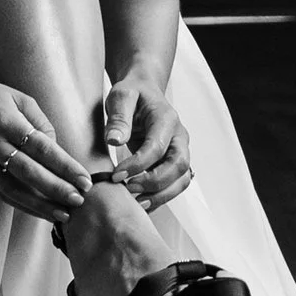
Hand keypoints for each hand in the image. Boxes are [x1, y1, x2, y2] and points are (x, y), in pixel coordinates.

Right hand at [0, 77, 93, 220]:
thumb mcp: (17, 97)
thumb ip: (40, 122)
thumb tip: (56, 148)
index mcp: (7, 121)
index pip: (43, 149)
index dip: (65, 167)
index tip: (85, 181)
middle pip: (30, 173)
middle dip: (57, 189)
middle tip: (80, 201)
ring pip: (14, 190)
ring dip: (40, 205)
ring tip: (63, 215)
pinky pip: (1, 193)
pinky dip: (21, 205)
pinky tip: (40, 212)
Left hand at [100, 66, 193, 207]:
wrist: (144, 92)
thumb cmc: (132, 94)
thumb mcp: (121, 96)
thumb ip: (119, 117)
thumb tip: (114, 140)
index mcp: (166, 119)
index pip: (157, 147)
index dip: (138, 164)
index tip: (116, 175)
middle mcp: (179, 136)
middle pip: (178, 166)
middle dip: (154, 183)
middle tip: (128, 189)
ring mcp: (180, 151)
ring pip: (181, 180)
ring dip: (161, 195)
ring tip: (137, 204)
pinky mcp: (174, 163)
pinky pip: (175, 184)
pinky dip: (161, 198)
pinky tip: (142, 204)